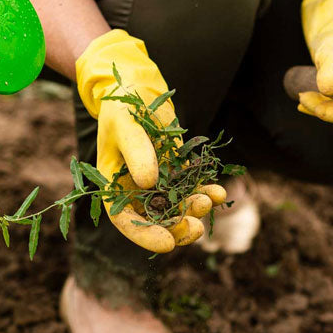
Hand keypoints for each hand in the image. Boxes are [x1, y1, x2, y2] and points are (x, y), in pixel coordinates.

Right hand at [75, 30, 224, 252]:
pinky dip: (206, 193)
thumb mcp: (126, 125)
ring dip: (194, 210)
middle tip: (197, 228)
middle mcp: (134, 190)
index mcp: (112, 185)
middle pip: (154, 221)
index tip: (168, 243)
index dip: (145, 236)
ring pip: (177, 207)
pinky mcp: (176, 172)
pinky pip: (191, 189)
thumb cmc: (123, 106)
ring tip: (209, 201)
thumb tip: (149, 183)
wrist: (138, 89)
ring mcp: (158, 183)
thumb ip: (136, 151)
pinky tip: (219, 192)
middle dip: (176, 227)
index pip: (125, 220)